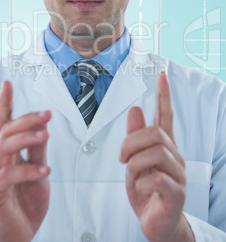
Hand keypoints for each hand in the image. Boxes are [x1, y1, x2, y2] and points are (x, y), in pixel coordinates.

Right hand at [0, 80, 50, 241]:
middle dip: (27, 118)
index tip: (8, 84)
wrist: (17, 235)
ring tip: (46, 135)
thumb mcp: (37, 172)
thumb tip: (44, 127)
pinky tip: (44, 171)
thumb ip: (38, 151)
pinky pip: (7, 175)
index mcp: (6, 153)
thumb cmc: (25, 203)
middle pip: (7, 130)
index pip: (3, 123)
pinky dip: (27, 170)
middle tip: (47, 114)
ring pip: (5, 146)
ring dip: (27, 138)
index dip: (5, 102)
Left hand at [120, 72, 193, 241]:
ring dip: (134, 163)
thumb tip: (135, 109)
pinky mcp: (176, 193)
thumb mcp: (134, 162)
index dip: (164, 95)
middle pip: (155, 133)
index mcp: (164, 146)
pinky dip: (140, 183)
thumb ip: (135, 138)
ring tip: (131, 175)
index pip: (165, 115)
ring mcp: (178, 174)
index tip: (162, 76)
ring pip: (155, 153)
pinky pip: (155, 178)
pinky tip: (140, 189)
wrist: (157, 224)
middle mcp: (174, 156)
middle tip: (122, 157)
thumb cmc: (146, 191)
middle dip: (131, 142)